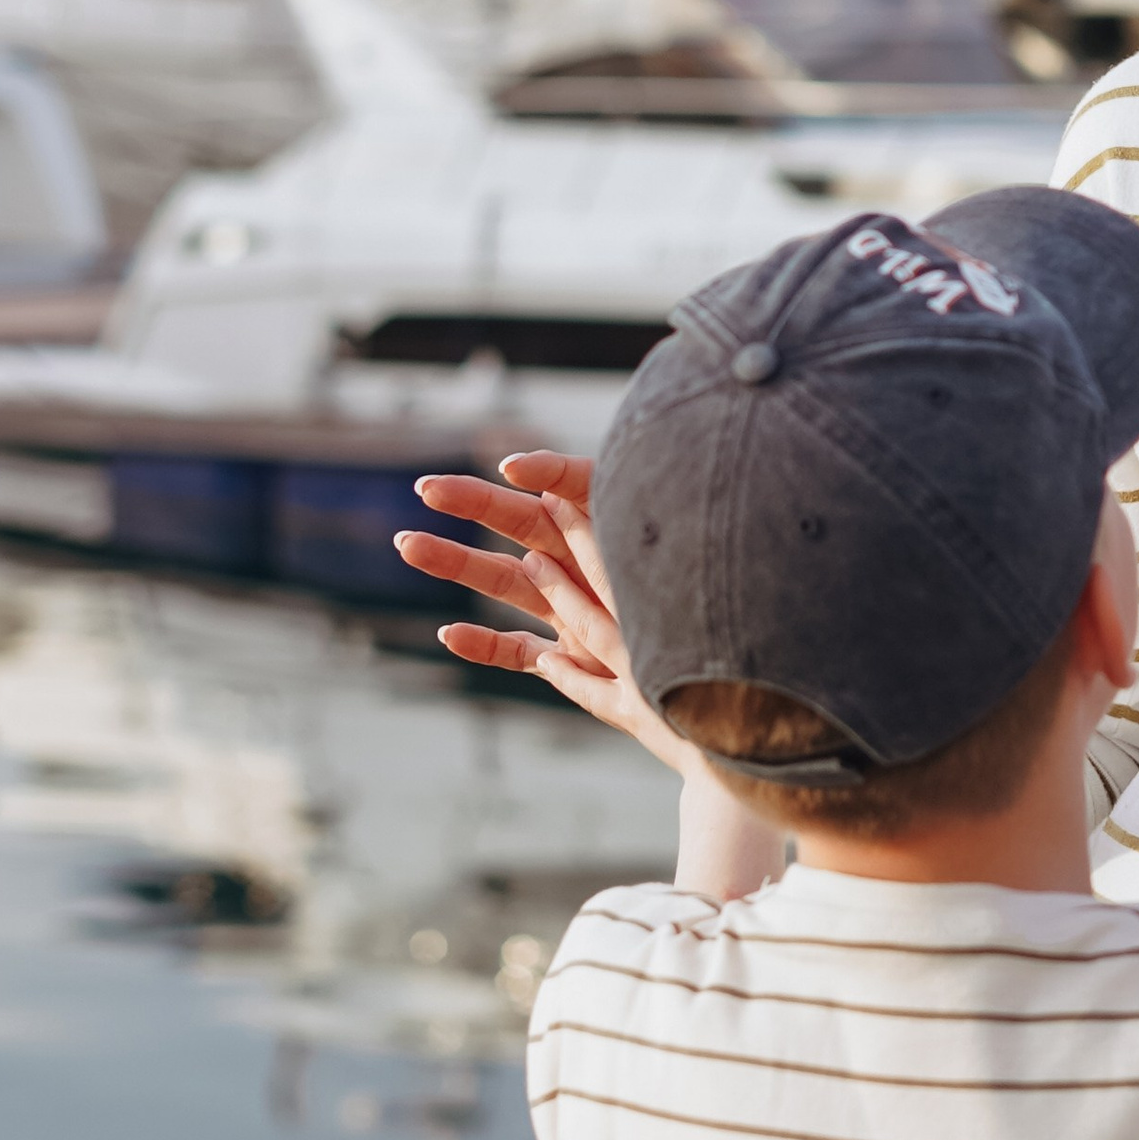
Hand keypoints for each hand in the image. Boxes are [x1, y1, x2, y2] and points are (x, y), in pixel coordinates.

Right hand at [394, 450, 695, 784]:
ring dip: (457, 562)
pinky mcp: (571, 655)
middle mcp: (584, 561)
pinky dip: (484, 643)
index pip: (560, 486)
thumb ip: (620, 511)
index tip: (509, 465)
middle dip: (471, 503)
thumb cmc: (704, 585)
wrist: (730, 674)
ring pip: (504, 579)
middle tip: (425, 488)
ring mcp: (572, 608)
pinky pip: (518, 648)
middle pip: (517, 524)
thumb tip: (572, 486)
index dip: (535, 470)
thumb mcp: (664, 540)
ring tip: (408, 544)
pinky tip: (447, 633)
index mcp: (610, 525)